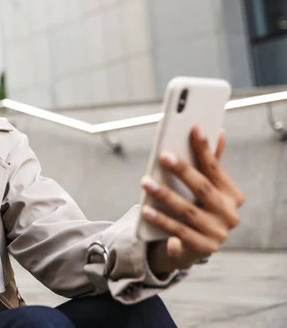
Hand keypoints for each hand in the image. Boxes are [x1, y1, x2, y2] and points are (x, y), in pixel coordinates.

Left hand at [141, 127, 244, 273]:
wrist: (193, 247)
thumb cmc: (198, 208)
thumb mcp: (205, 188)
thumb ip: (210, 164)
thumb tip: (219, 132)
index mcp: (233, 196)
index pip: (216, 169)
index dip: (205, 149)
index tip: (193, 128)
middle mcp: (230, 215)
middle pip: (203, 189)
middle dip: (182, 170)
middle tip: (162, 156)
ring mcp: (218, 234)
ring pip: (188, 212)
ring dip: (165, 196)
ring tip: (145, 182)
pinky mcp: (203, 249)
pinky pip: (178, 232)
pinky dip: (162, 221)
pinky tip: (146, 211)